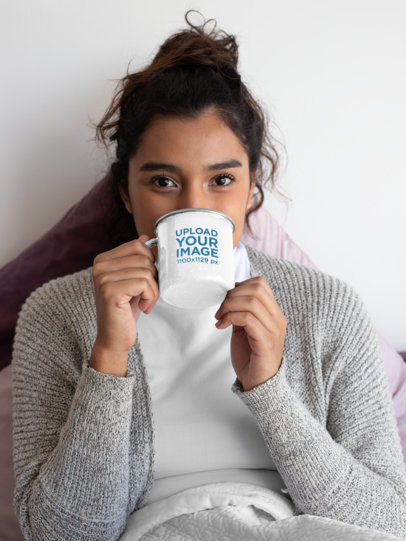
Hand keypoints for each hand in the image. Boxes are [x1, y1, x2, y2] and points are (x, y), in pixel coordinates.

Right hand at [90, 236, 158, 375]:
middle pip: (144, 257)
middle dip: (153, 277)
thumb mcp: (132, 280)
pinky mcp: (110, 291)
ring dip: (153, 290)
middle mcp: (100, 266)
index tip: (146, 281)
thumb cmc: (125, 311)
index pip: (138, 245)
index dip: (151, 262)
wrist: (114, 338)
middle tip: (146, 294)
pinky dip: (151, 296)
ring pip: (147, 271)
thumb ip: (136, 260)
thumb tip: (145, 238)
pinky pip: (144, 283)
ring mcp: (103, 278)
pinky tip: (143, 307)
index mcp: (103, 260)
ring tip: (144, 302)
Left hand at [215, 277, 286, 390]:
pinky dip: (231, 318)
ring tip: (220, 318)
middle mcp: (277, 319)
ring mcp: (273, 330)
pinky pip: (249, 319)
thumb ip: (240, 311)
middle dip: (232, 295)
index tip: (226, 298)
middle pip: (256, 289)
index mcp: (273, 312)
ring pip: (251, 302)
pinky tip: (222, 326)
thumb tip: (230, 294)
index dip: (239, 286)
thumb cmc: (250, 356)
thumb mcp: (243, 327)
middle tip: (220, 309)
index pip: (260, 284)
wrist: (258, 383)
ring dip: (229, 307)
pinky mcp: (266, 342)